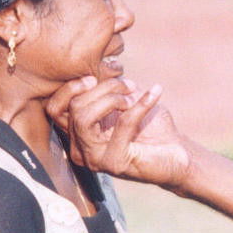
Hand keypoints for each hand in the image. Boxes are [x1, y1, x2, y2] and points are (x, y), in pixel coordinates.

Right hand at [46, 76, 190, 188]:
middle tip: (128, 86)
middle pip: (74, 108)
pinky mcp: (114, 163)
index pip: (54, 109)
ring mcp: (94, 159)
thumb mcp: (124, 100)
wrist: (178, 153)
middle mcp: (80, 149)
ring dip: (113, 98)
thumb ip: (105, 89)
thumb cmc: (151, 125)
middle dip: (103, 88)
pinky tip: (155, 93)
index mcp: (77, 134)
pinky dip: (140, 104)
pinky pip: (122, 124)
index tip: (94, 77)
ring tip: (135, 94)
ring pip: (85, 116)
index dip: (71, 88)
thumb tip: (96, 70)